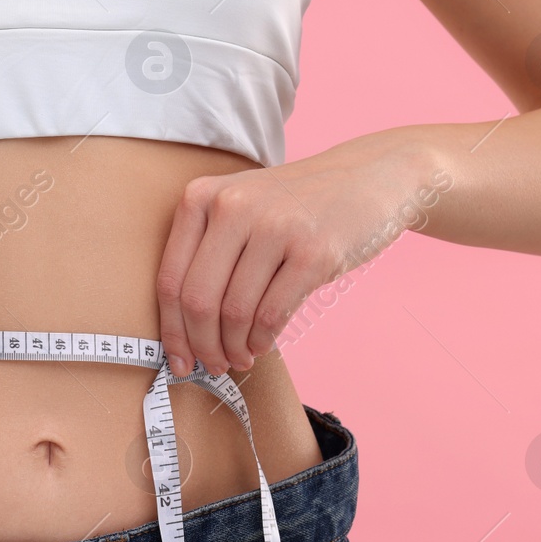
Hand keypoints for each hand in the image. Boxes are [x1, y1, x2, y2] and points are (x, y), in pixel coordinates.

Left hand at [156, 140, 445, 375]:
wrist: (369, 176)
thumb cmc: (296, 204)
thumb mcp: (240, 206)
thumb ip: (207, 252)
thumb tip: (184, 330)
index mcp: (201, 197)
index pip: (170, 280)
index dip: (171, 331)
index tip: (179, 360)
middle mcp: (232, 207)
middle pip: (198, 301)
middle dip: (202, 346)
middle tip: (212, 365)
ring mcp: (274, 227)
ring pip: (235, 313)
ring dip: (234, 349)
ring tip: (240, 358)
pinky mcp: (313, 251)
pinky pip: (271, 314)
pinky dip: (261, 341)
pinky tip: (261, 345)